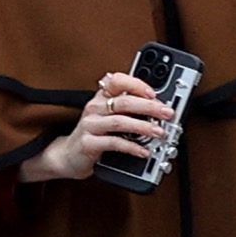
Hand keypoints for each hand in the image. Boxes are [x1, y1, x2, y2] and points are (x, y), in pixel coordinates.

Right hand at [19, 71, 174, 182]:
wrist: (68, 156)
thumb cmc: (94, 135)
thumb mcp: (108, 117)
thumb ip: (127, 109)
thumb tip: (158, 108)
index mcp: (101, 98)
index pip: (117, 81)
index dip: (136, 84)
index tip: (154, 93)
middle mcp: (94, 108)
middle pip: (124, 101)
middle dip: (149, 106)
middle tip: (167, 113)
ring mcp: (90, 125)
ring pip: (120, 122)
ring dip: (143, 126)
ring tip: (159, 132)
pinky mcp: (88, 144)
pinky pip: (114, 143)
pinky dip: (132, 147)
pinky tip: (144, 151)